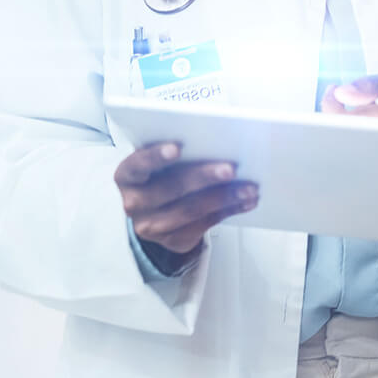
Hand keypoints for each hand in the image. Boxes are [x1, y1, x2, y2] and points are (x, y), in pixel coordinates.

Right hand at [113, 142, 258, 264]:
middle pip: (172, 188)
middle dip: (204, 177)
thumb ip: (179, 148)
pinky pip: (205, 224)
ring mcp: (152, 226)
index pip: (138, 164)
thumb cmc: (162, 173)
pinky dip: (229, 210)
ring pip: (192, 210)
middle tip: (231, 168)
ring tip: (249, 188)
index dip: (156, 156)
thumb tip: (216, 137)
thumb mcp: (160, 159)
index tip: (177, 148)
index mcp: (127, 175)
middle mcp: (135, 202)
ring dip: (225, 197)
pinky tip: (246, 201)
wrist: (155, 210)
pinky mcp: (173, 240)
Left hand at [321, 71, 377, 159]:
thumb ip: (368, 86)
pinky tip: (367, 134)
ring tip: (352, 118)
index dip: (333, 108)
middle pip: (356, 140)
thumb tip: (341, 92)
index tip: (332, 94)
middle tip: (336, 107)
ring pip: (367, 155)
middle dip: (337, 125)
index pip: (354, 118)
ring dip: (352, 138)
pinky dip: (367, 149)